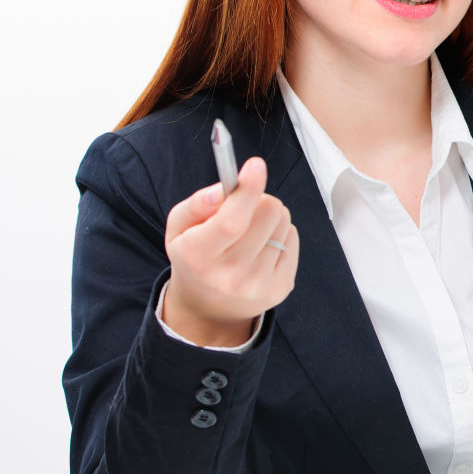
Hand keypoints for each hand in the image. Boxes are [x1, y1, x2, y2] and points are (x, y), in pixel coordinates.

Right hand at [162, 157, 297, 346]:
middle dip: (259, 199)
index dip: (247, 189)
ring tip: (251, 231)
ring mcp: (259, 284)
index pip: (231, 221)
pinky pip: (293, 238)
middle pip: (268, 212)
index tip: (255, 165)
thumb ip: (196, 205)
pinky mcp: (282, 288)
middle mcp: (230, 275)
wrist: (208, 308)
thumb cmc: (194, 257)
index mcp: (198, 257)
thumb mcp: (179, 230)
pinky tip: (261, 247)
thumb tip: (222, 190)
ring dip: (269, 217)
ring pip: (284, 222)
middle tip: (245, 207)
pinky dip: (279, 234)